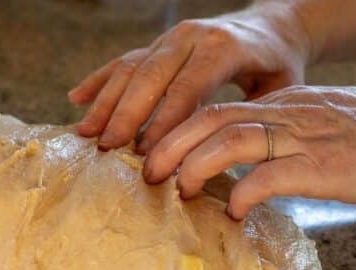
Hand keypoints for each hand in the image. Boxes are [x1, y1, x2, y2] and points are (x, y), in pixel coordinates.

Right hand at [68, 3, 309, 151]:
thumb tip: (231, 157)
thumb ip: (255, 117)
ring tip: (85, 134)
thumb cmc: (278, 66)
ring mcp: (169, 39)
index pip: (187, 87)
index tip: (146, 154)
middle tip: (107, 149)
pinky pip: (122, 61)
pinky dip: (98, 80)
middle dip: (126, 115)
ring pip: (130, 68)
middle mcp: (190, 37)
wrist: (272, 27)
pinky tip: (75, 99)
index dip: (165, 121)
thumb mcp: (281, 90)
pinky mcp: (156, 45)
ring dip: (105, 102)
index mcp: (222, 48)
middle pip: (150, 76)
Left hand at [141, 86, 355, 217]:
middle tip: (147, 173)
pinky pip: (271, 175)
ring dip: (197, 166)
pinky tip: (234, 213)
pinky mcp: (323, 167)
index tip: (151, 156)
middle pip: (213, 120)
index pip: (217, 110)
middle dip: (172, 145)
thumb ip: (279, 146)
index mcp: (284, 106)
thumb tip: (241, 175)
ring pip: (233, 140)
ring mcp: (304, 138)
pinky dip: (244, 193)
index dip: (177, 131)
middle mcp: (288, 114)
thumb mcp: (318, 133)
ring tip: (180, 190)